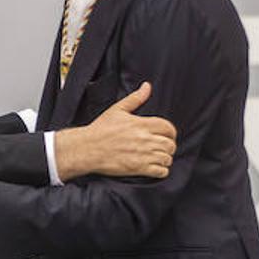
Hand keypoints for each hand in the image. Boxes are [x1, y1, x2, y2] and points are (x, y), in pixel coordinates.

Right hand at [54, 81, 176, 180]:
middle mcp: (145, 139)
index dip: (170, 132)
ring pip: (167, 158)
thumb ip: (135, 98)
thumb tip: (147, 86)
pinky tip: (154, 167)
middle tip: (162, 148)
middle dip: (168, 146)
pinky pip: (161, 171)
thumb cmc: (100, 129)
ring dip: (165, 158)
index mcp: (142, 124)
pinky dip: (161, 171)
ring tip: (158, 158)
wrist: (87, 148)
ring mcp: (143, 155)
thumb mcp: (117, 109)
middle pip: (170, 144)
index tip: (166, 135)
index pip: (168, 128)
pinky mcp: (138, 168)